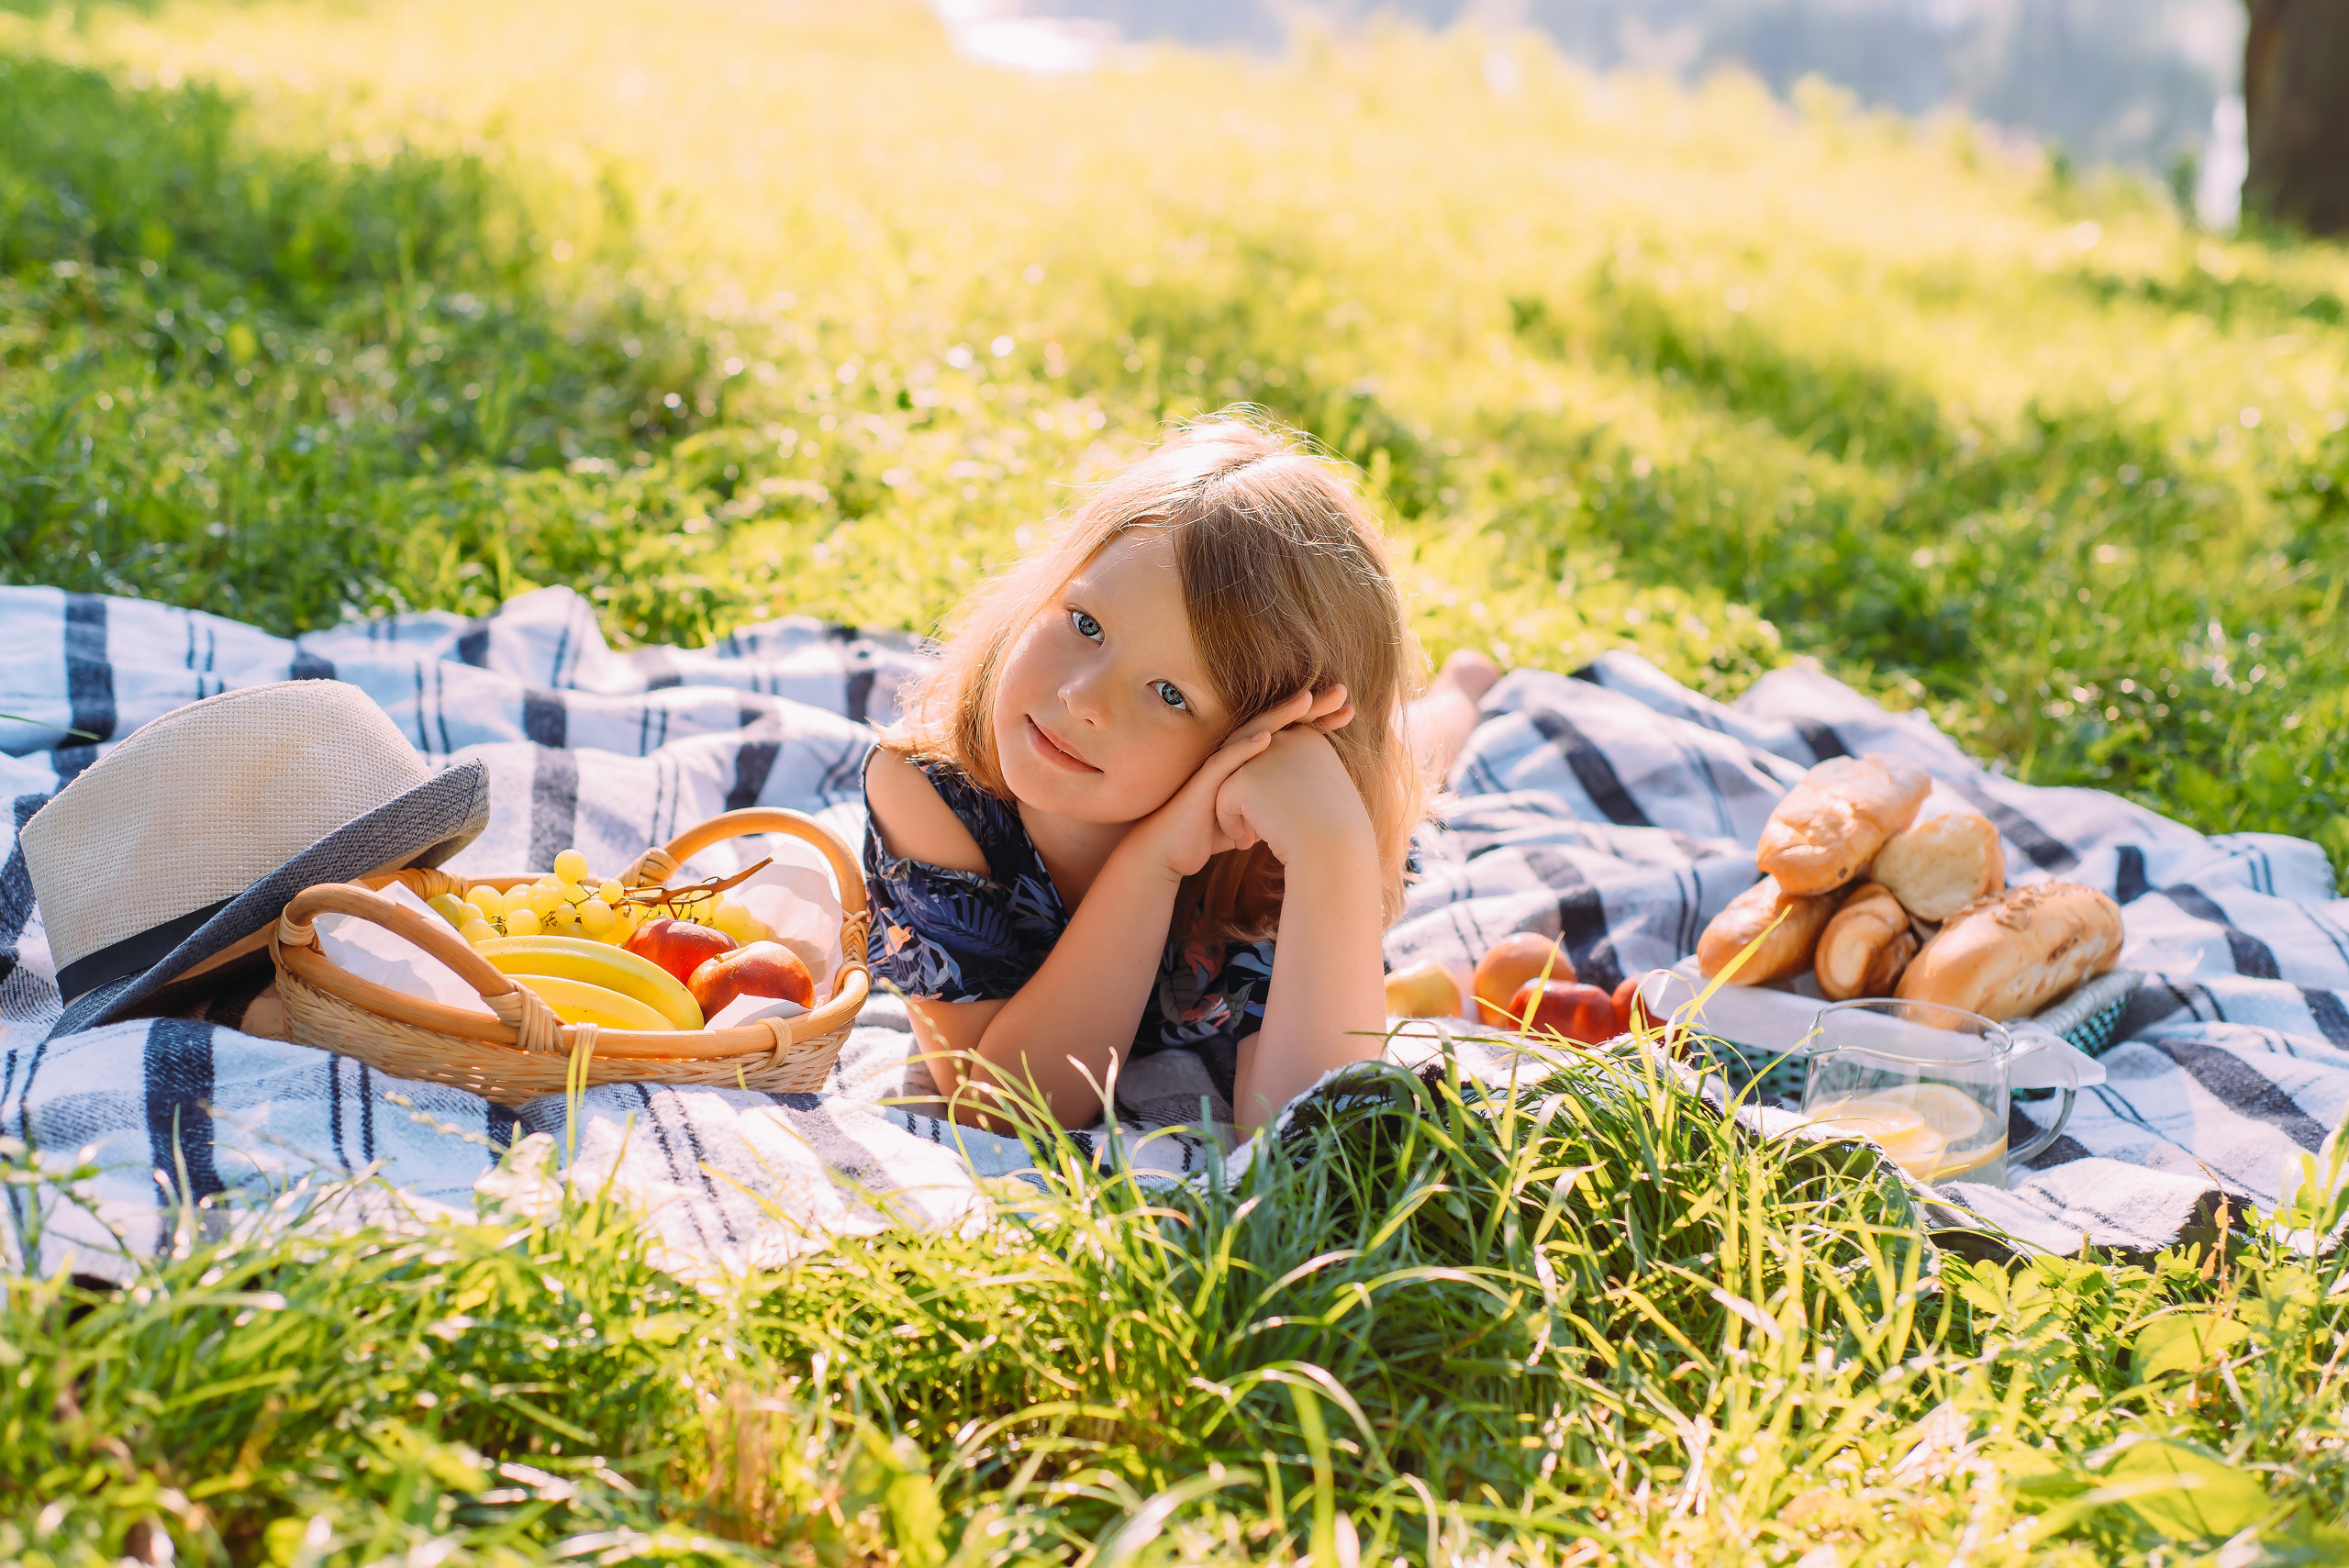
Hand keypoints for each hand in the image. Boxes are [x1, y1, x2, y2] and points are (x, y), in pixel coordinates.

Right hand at [1122, 685, 1351, 880]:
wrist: (1170, 852)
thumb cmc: (1208, 831)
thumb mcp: (1251, 816)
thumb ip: (1272, 806)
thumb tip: (1295, 814)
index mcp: (1250, 761)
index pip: (1289, 733)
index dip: (1318, 721)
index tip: (1349, 711)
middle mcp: (1235, 755)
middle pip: (1276, 722)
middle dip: (1309, 707)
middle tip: (1341, 692)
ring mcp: (1219, 765)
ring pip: (1252, 732)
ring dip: (1280, 716)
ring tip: (1307, 701)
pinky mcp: (1203, 781)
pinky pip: (1225, 761)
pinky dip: (1245, 748)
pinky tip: (1266, 737)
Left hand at [1214, 709, 1373, 868]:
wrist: (1334, 851)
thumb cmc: (1331, 832)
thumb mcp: (1319, 794)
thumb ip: (1295, 777)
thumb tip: (1266, 780)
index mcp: (1307, 738)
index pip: (1271, 757)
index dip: (1271, 788)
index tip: (1285, 816)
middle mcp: (1285, 738)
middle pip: (1250, 766)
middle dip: (1253, 797)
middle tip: (1265, 827)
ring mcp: (1263, 756)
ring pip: (1233, 782)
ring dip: (1240, 810)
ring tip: (1252, 836)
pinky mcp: (1244, 779)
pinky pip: (1223, 800)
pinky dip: (1230, 823)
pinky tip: (1246, 842)